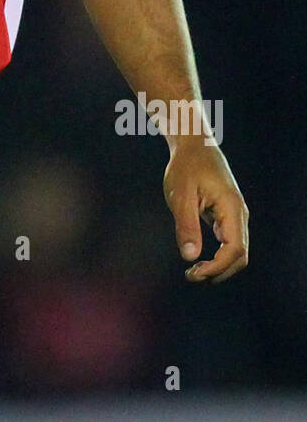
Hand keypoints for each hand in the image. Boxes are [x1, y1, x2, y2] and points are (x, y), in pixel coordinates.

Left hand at [163, 140, 248, 283]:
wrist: (193, 146)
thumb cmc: (186, 166)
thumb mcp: (181, 195)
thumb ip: (186, 225)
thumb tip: (190, 257)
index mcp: (232, 208)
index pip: (235, 250)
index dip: (217, 268)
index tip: (194, 273)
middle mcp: (238, 214)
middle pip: (240, 256)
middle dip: (219, 272)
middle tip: (191, 276)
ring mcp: (234, 215)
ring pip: (235, 251)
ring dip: (218, 266)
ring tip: (193, 271)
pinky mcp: (225, 215)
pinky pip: (228, 242)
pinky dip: (217, 256)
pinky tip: (197, 258)